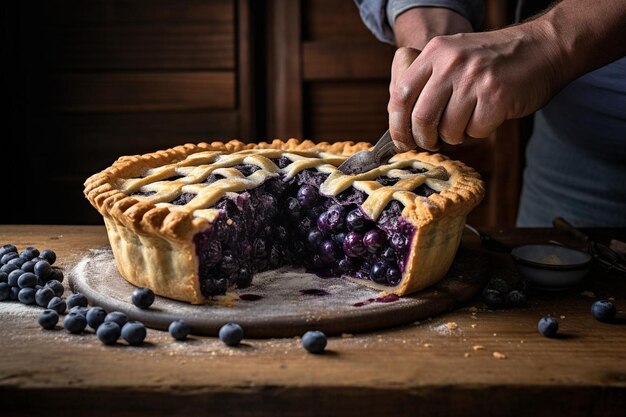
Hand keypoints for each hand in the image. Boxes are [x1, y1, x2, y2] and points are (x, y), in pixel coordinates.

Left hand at [388, 24, 562, 150]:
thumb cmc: (493, 62)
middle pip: (421, 118)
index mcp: (435, 52)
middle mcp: (452, 62)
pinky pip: (475, 131)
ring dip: (455, 135)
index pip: (401, 95)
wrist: (543, 48)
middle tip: (431, 142)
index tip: (402, 141)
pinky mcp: (496, 97)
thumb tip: (402, 124)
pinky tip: (488, 116)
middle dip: (424, 139)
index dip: (398, 125)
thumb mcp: (453, 56)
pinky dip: (479, 131)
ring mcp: (475, 79)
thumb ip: (426, 82)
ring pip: (448, 129)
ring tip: (467, 122)